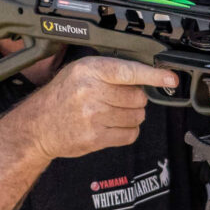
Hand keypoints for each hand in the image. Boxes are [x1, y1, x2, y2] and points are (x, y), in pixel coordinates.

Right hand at [16, 56, 176, 161]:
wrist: (38, 126)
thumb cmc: (62, 96)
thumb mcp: (80, 71)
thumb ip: (110, 71)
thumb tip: (145, 76)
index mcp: (89, 71)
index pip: (129, 71)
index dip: (154, 75)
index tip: (170, 78)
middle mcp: (91, 92)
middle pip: (138, 97)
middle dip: (135, 100)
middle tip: (118, 100)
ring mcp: (93, 117)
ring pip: (136, 117)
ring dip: (131, 116)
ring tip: (112, 113)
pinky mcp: (95, 138)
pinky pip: (129, 135)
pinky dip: (127, 131)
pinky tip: (112, 126)